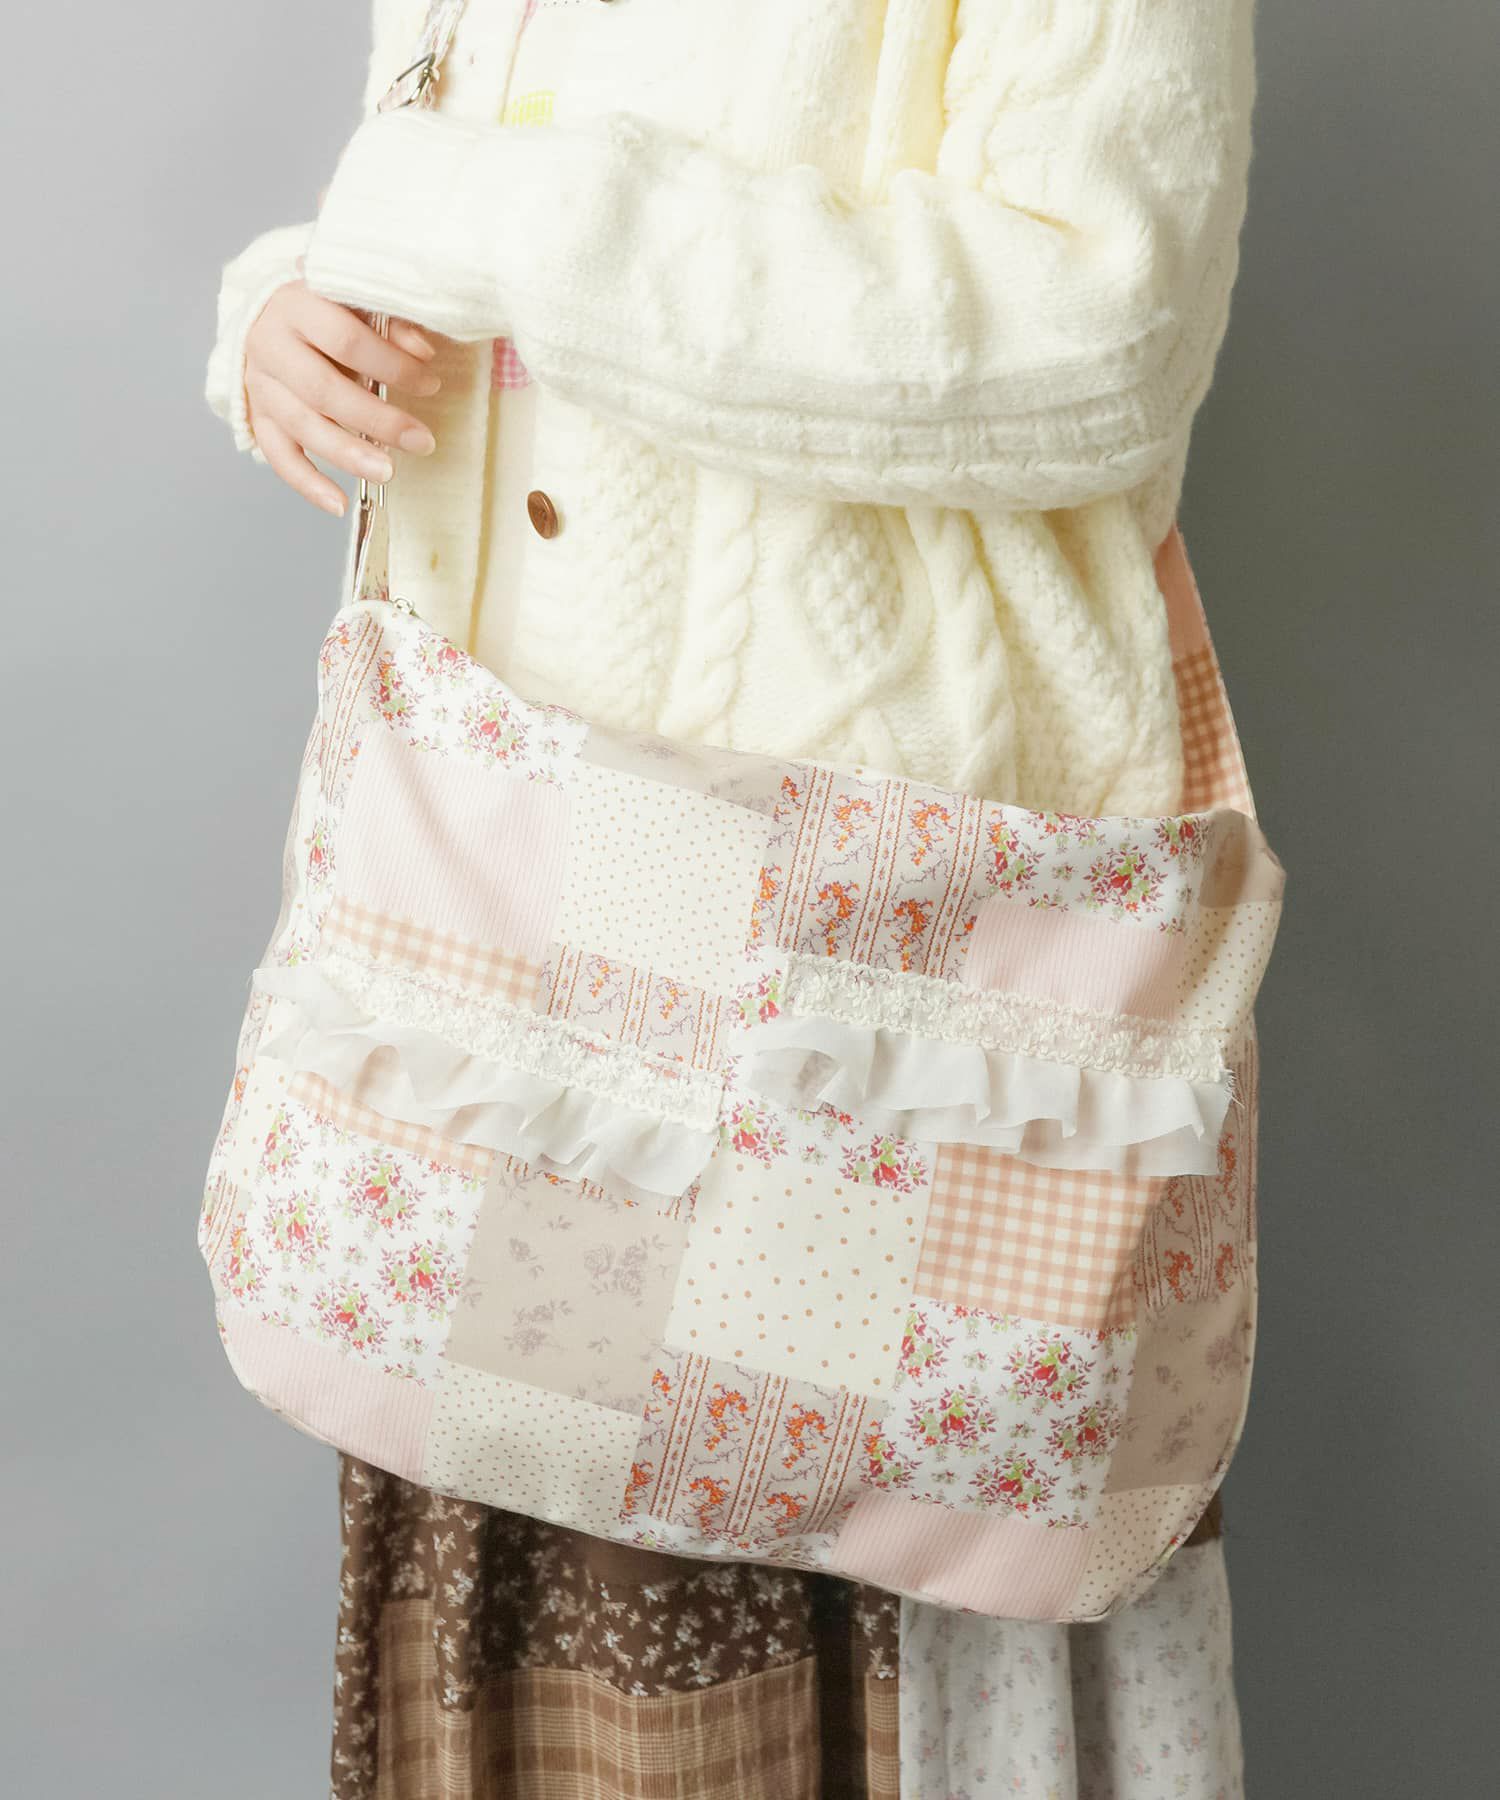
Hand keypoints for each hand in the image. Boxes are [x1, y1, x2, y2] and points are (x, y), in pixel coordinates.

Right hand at [244, 279, 441, 515]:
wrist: (270, 315)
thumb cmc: (329, 309)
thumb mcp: (357, 301)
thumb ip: (390, 322)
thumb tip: (423, 352)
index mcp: (296, 305)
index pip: (346, 340)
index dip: (392, 365)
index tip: (431, 385)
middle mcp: (270, 345)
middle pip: (323, 390)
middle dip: (377, 420)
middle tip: (421, 442)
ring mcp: (259, 384)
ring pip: (301, 426)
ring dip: (347, 454)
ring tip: (388, 474)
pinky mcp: (257, 416)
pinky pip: (279, 456)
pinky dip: (308, 484)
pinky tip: (338, 505)